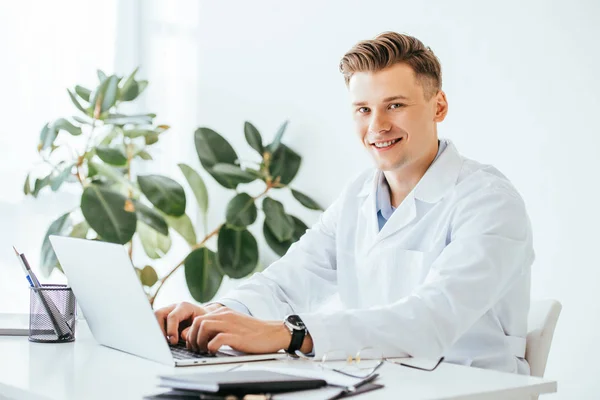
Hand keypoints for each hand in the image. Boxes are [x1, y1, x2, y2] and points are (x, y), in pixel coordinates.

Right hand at [154, 301, 223, 344]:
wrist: (205, 316)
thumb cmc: (205, 320)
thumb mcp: (203, 324)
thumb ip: (192, 329)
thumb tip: (182, 336)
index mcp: (184, 307)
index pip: (173, 316)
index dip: (171, 330)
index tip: (173, 341)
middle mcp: (174, 307)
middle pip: (158, 313)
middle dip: (159, 329)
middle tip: (164, 343)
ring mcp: (168, 311)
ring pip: (154, 317)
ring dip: (156, 330)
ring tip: (161, 343)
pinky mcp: (164, 318)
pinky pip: (155, 323)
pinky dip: (156, 332)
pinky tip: (161, 341)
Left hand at [185, 307, 312, 353]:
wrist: (273, 333)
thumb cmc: (254, 332)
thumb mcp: (234, 324)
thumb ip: (220, 326)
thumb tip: (202, 334)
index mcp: (224, 313)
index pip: (199, 317)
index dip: (192, 332)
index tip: (194, 343)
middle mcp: (226, 316)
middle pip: (198, 321)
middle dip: (193, 337)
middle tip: (196, 348)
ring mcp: (231, 325)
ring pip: (204, 327)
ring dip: (200, 341)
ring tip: (204, 350)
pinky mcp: (237, 336)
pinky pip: (217, 339)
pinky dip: (211, 347)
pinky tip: (215, 352)